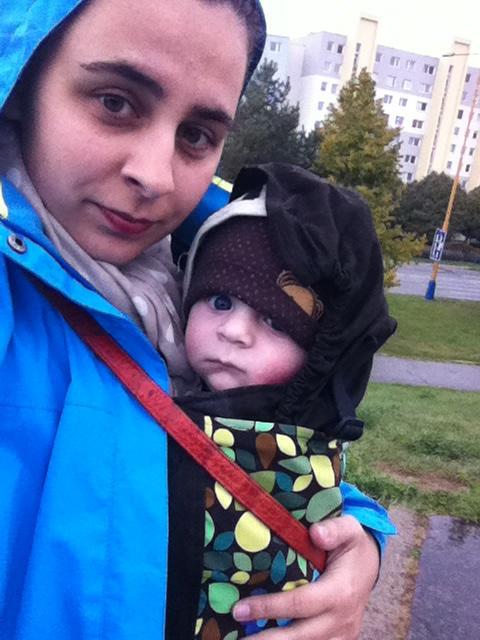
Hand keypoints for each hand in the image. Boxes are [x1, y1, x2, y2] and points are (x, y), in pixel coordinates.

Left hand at [232, 515, 378, 638]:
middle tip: (237, 638)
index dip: (269, 608)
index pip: (300, 604)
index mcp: (341, 592)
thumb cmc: (353, 545)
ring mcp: (342, 635)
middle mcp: (342, 619)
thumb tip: (316, 533)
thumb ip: (335, 529)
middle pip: (300, 636)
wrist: (371, 565)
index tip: (240, 609)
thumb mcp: (350, 529)